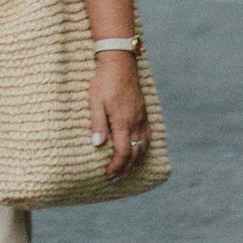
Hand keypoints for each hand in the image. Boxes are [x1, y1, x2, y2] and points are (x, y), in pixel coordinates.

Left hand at [90, 49, 148, 175]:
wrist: (121, 64)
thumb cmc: (104, 82)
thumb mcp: (95, 101)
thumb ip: (97, 123)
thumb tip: (97, 145)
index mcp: (123, 122)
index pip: (123, 152)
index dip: (116, 166)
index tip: (108, 175)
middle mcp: (135, 123)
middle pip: (134, 154)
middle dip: (124, 169)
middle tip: (114, 178)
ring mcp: (142, 119)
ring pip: (143, 147)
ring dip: (134, 161)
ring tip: (125, 170)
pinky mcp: (144, 113)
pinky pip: (148, 136)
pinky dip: (143, 148)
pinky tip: (138, 152)